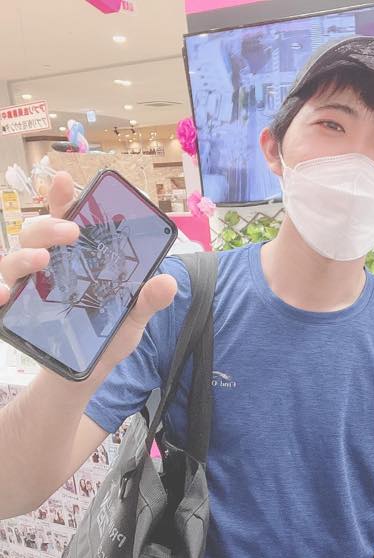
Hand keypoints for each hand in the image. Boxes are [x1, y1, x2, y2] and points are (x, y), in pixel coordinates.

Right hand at [1, 172, 176, 381]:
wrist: (87, 373)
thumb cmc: (107, 335)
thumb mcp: (133, 317)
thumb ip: (147, 299)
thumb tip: (168, 281)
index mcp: (77, 257)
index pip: (66, 219)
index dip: (62, 197)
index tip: (65, 179)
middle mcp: (48, 266)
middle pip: (37, 233)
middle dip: (50, 226)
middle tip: (72, 232)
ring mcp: (28, 288)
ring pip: (13, 260)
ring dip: (24, 256)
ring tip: (43, 260)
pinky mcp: (15, 313)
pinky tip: (5, 295)